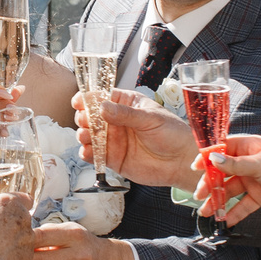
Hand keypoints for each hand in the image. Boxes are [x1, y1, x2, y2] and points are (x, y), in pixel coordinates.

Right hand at [0, 193, 37, 259]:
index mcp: (9, 202)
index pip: (25, 199)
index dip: (19, 206)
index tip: (11, 213)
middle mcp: (23, 216)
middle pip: (24, 218)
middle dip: (15, 226)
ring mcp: (29, 236)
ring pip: (25, 237)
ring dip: (16, 241)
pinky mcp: (29, 254)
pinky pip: (24, 253)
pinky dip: (16, 256)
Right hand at [83, 93, 199, 189]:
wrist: (181, 162)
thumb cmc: (172, 134)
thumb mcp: (150, 119)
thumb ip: (126, 114)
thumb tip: (102, 107)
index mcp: (126, 104)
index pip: (101, 97)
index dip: (88, 98)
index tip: (80, 102)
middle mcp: (117, 121)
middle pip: (90, 116)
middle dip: (84, 118)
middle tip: (87, 122)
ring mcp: (113, 140)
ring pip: (89, 135)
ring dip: (83, 135)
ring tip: (87, 137)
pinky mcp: (113, 158)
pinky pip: (93, 155)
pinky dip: (87, 153)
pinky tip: (89, 152)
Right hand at [199, 135, 260, 222]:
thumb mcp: (260, 164)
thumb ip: (236, 164)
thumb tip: (212, 159)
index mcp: (248, 147)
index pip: (221, 150)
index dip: (207, 158)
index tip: (195, 167)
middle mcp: (248, 162)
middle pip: (222, 173)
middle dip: (210, 184)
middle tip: (199, 196)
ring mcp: (253, 179)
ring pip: (230, 191)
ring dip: (218, 201)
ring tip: (207, 213)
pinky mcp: (259, 195)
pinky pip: (243, 204)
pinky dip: (234, 212)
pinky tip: (225, 221)